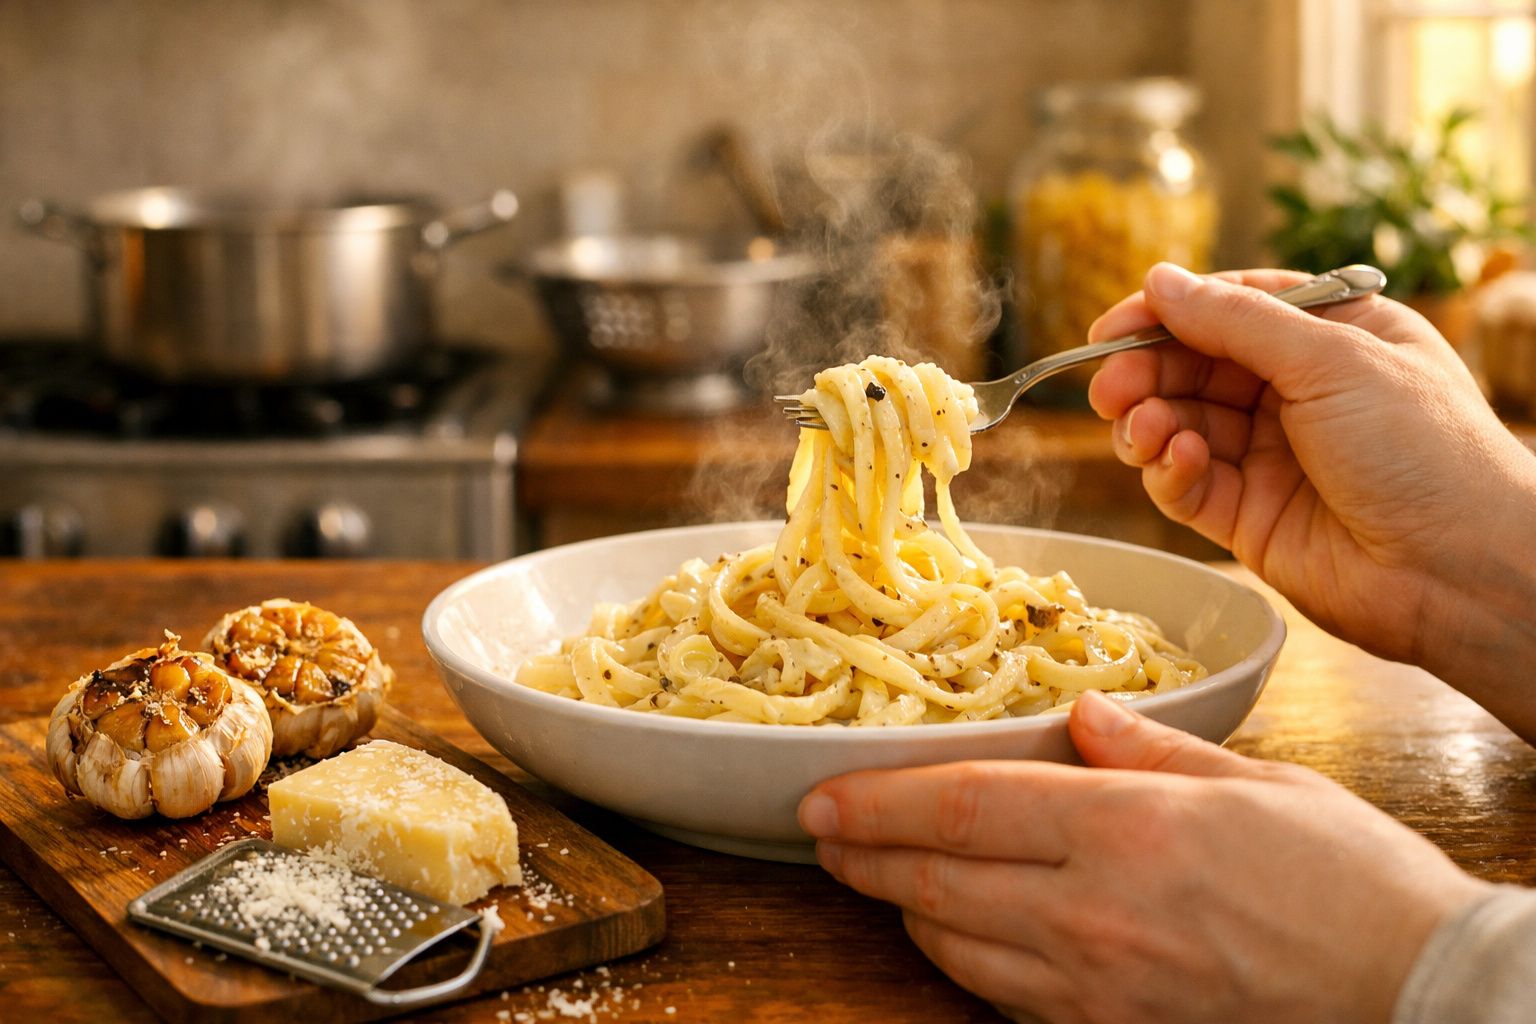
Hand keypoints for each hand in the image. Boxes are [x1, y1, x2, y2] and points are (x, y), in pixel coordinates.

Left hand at [798, 691, 1488, 1023]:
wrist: (1416, 996)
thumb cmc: (1350, 881)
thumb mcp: (1257, 783)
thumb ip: (1151, 747)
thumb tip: (1078, 715)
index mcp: (1123, 827)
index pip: (961, 807)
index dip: (876, 801)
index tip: (822, 797)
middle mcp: (1091, 912)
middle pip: (936, 883)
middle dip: (864, 858)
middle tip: (821, 838)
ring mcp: (1095, 988)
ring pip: (956, 949)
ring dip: (903, 912)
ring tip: (876, 881)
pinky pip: (1006, 1001)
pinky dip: (964, 966)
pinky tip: (956, 941)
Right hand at [1088, 264, 1535, 738]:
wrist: (1460, 570)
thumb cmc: (1424, 449)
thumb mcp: (1332, 359)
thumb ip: (1237, 321)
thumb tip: (1161, 280)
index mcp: (1334, 337)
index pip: (1231, 309)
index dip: (1167, 315)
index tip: (1110, 328)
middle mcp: (1299, 394)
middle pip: (1194, 368)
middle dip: (1145, 374)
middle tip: (1107, 389)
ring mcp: (1272, 457)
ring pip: (1182, 426)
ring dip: (1151, 424)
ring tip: (1145, 432)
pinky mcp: (1250, 517)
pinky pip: (1189, 486)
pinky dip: (1171, 472)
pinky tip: (1180, 463)